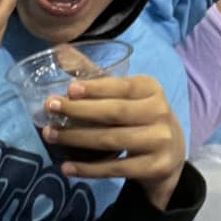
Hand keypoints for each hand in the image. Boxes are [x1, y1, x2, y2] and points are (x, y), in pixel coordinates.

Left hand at [39, 73, 186, 208]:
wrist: (170, 154)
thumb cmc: (139, 116)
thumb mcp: (125, 94)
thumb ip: (95, 76)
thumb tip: (59, 51)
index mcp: (151, 89)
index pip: (121, 86)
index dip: (95, 88)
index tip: (69, 89)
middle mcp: (159, 112)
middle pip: (114, 112)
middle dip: (79, 111)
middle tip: (50, 109)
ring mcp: (159, 141)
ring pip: (112, 140)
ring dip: (77, 138)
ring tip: (50, 135)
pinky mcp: (155, 167)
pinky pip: (116, 168)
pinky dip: (89, 169)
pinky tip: (66, 167)